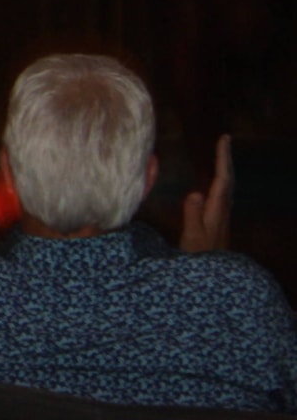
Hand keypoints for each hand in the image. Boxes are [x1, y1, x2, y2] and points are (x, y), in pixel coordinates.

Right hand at [180, 135, 234, 252]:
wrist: (214, 280)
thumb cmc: (200, 258)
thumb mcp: (192, 237)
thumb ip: (193, 215)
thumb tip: (195, 192)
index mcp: (217, 211)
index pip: (223, 179)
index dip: (223, 158)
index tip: (223, 139)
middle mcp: (223, 211)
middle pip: (228, 180)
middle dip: (226, 160)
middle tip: (223, 141)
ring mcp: (222, 217)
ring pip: (227, 187)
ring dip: (224, 169)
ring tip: (219, 156)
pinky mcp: (218, 221)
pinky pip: (221, 194)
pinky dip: (219, 181)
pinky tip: (212, 184)